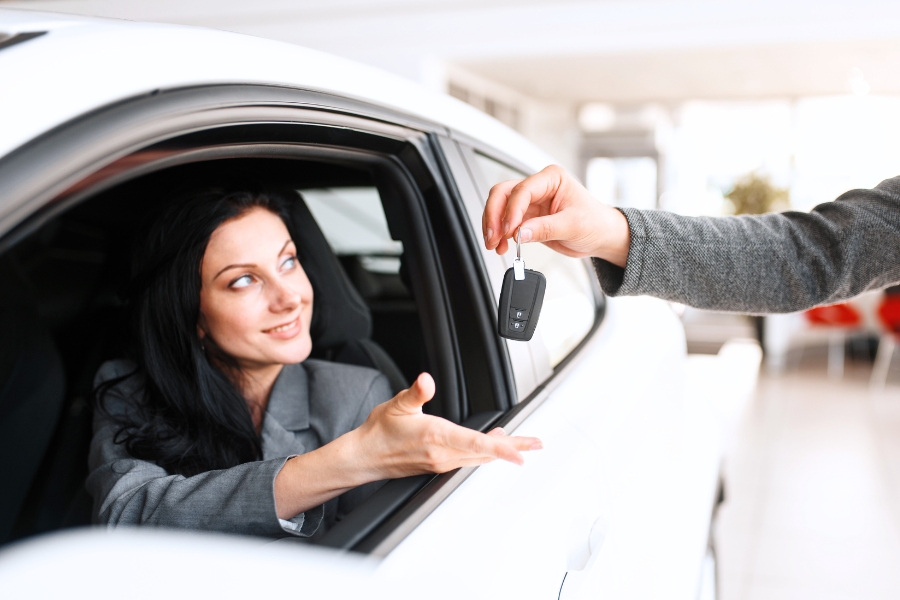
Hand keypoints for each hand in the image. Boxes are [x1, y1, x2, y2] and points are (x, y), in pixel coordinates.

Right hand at [353, 373, 541, 479]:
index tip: (521, 454)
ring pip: (479, 457)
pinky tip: (491, 443)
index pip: (475, 444)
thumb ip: (416, 392)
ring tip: (521, 443)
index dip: (500, 448)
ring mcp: (442, 462)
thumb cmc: (380, 431)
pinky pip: (470, 459)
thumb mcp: (397, 405)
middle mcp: (442, 454)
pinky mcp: (439, 464)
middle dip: (513, 448)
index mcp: (436, 437)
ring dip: (502, 450)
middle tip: (536, 444)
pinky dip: (486, 452)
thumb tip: (426, 380)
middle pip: (485, 453)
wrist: (365, 457)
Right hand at [482, 164, 630, 266]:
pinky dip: (500, 235)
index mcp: (552, 178)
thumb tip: (520, 233)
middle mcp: (538, 187)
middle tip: (493, 236)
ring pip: (500, 208)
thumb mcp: (573, 225)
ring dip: (493, 226)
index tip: (509, 230)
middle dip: (494, 216)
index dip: (512, 210)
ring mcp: (530, 202)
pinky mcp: (527, 218)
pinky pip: (506, 223)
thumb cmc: (595, 223)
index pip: (522, 190)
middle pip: (503, 194)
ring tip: (495, 245)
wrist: (601, 236)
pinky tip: (501, 246)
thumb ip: (545, 228)